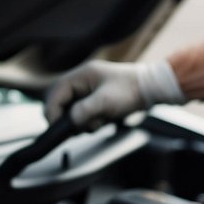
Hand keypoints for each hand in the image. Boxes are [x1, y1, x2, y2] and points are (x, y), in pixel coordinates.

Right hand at [44, 60, 184, 129]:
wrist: (151, 88)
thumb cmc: (131, 90)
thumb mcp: (106, 101)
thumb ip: (85, 110)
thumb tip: (70, 121)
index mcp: (80, 75)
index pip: (55, 94)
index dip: (53, 111)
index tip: (57, 128)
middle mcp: (81, 80)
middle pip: (60, 102)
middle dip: (67, 118)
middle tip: (79, 128)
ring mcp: (87, 89)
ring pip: (70, 110)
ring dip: (80, 121)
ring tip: (97, 122)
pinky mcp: (94, 98)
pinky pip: (81, 112)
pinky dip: (88, 120)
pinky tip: (102, 121)